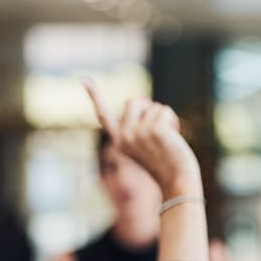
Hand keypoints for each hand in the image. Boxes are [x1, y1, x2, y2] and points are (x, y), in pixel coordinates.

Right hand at [84, 79, 200, 197]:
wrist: (176, 181)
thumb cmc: (164, 163)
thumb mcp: (145, 145)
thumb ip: (138, 127)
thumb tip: (140, 102)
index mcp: (119, 141)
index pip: (103, 115)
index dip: (94, 96)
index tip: (84, 79)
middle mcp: (125, 136)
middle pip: (134, 102)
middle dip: (147, 108)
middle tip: (157, 128)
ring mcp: (139, 132)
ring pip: (153, 106)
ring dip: (163, 117)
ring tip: (167, 139)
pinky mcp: (155, 129)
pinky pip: (165, 111)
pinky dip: (172, 120)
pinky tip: (173, 137)